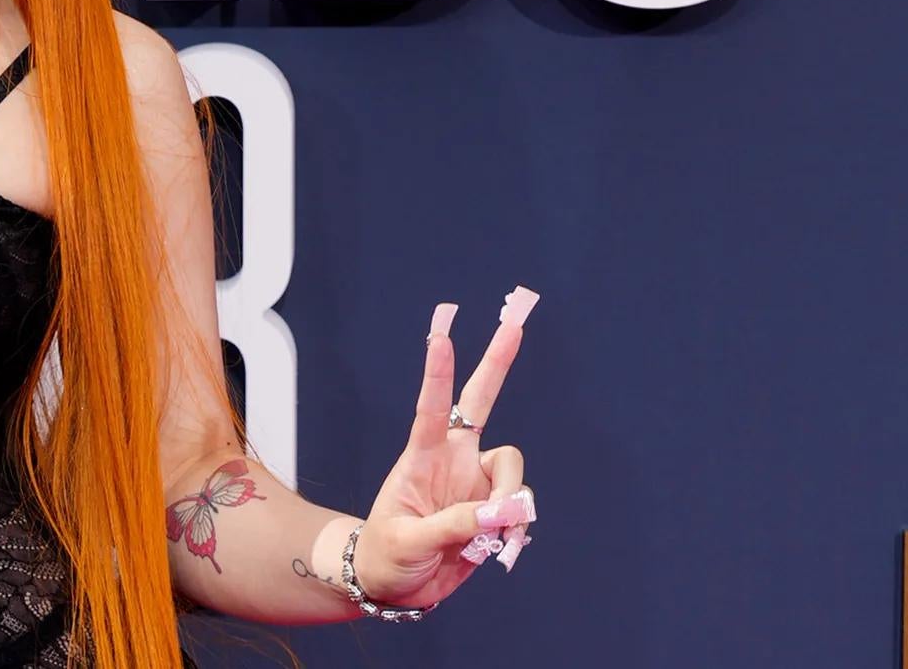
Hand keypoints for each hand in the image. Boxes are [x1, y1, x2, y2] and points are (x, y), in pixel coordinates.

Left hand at [349, 287, 539, 608]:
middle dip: (497, 362)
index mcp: (422, 457)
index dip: (437, 373)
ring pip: (514, 475)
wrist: (393, 585)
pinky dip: (517, 532)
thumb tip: (508, 510)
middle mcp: (454, 460)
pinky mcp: (494, 509)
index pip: (432, 408)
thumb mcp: (410, 542)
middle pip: (481, 402)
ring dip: (513, 506)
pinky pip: (520, 511)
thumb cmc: (386, 554)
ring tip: (495, 541)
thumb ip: (458, 524)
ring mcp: (476, 482)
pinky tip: (502, 551)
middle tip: (515, 321)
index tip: (440, 335)